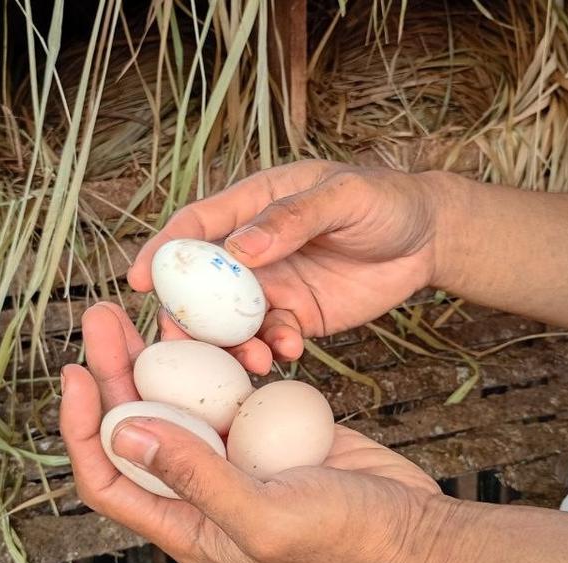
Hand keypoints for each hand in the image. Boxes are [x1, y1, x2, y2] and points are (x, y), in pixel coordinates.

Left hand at [60, 303, 446, 562]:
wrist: (414, 528)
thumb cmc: (346, 540)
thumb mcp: (266, 515)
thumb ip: (195, 478)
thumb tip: (123, 435)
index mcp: (187, 526)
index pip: (108, 480)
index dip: (82, 429)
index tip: (75, 373)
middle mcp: (200, 492)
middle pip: (137, 427)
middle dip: (114, 372)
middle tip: (101, 316)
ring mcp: (235, 459)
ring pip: (179, 401)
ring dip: (158, 356)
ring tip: (143, 306)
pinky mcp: (267, 433)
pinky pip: (227, 390)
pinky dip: (213, 357)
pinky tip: (205, 324)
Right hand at [128, 160, 466, 373]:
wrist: (430, 238)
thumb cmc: (385, 200)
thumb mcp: (342, 197)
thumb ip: (291, 219)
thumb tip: (239, 249)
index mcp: (251, 205)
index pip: (194, 226)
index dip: (161, 251)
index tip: (137, 279)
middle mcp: (251, 250)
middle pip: (201, 285)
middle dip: (187, 317)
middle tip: (182, 346)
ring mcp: (272, 287)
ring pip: (231, 322)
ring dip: (232, 344)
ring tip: (253, 360)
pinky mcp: (296, 317)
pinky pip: (271, 339)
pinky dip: (273, 350)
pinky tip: (291, 352)